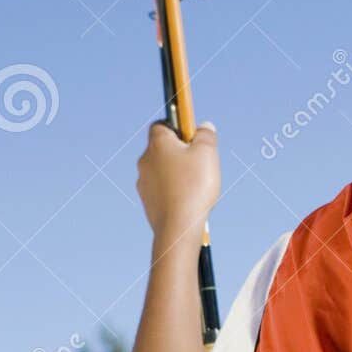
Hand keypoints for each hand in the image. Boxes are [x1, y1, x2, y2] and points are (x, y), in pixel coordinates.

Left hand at [136, 120, 219, 239]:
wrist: (178, 227)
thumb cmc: (193, 186)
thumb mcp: (207, 153)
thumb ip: (205, 135)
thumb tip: (204, 126)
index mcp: (158, 143)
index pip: (162, 124)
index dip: (178, 126)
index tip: (193, 134)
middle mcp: (146, 160)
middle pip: (163, 148)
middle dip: (180, 152)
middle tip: (200, 162)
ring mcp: (144, 182)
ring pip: (163, 170)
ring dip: (177, 173)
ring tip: (196, 185)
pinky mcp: (147, 201)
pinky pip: (162, 190)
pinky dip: (174, 191)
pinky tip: (188, 201)